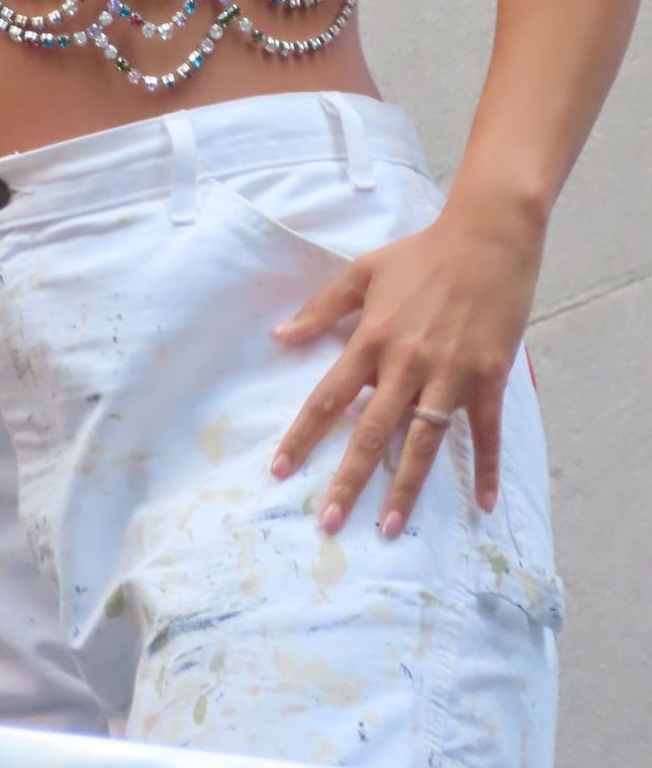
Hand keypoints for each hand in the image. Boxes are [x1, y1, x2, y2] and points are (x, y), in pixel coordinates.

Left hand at [266, 193, 545, 537]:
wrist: (486, 240)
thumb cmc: (421, 255)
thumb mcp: (362, 272)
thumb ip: (321, 308)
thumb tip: (279, 336)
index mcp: (371, 340)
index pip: (328, 397)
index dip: (302, 436)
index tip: (280, 471)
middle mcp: (406, 364)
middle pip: (370, 431)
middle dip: (348, 480)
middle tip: (328, 522)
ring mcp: (449, 375)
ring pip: (423, 441)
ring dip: (406, 487)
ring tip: (389, 527)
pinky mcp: (488, 379)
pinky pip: (485, 433)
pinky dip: (485, 468)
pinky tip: (483, 505)